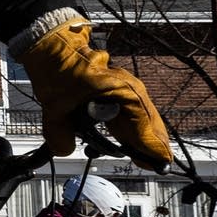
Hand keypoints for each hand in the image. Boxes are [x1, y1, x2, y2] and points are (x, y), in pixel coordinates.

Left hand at [14, 14, 170, 168]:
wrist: (55, 50)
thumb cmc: (59, 71)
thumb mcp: (55, 107)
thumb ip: (59, 133)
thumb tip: (65, 150)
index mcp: (122, 92)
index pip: (144, 126)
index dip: (152, 146)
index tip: (161, 163)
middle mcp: (130, 91)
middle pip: (150, 124)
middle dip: (153, 146)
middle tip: (156, 166)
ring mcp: (127, 91)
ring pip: (144, 120)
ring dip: (144, 140)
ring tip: (148, 160)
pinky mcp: (120, 93)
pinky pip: (133, 116)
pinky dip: (134, 131)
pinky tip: (132, 145)